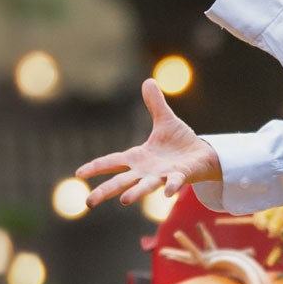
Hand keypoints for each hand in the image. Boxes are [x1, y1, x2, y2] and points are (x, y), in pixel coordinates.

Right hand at [78, 83, 221, 208]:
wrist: (203, 155)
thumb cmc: (180, 142)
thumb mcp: (166, 120)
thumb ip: (155, 104)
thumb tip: (148, 81)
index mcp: (138, 158)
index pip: (112, 162)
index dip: (96, 167)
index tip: (79, 174)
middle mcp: (147, 171)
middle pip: (122, 181)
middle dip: (105, 191)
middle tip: (89, 202)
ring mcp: (163, 176)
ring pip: (146, 186)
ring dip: (136, 193)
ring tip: (124, 200)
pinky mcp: (181, 177)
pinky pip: (175, 183)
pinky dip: (171, 187)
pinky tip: (168, 193)